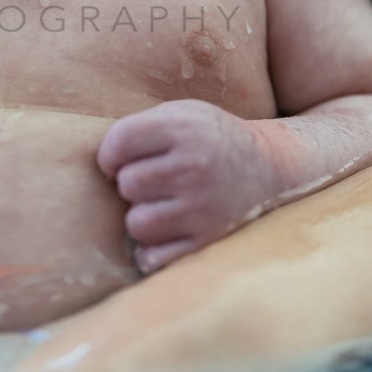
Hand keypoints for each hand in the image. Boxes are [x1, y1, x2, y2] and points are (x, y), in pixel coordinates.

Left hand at [97, 99, 275, 273]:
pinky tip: (168, 230)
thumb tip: (101, 169)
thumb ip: (138, 130)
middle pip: (127, 184)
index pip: (118, 143)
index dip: (110, 155)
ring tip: (163, 204)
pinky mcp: (210, 241)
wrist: (270, 166)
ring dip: (143, 216)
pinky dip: (153, 248)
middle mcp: (195, 166)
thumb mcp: (180, 114)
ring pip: (136, 223)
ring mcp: (204, 208)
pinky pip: (153, 257)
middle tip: (153, 181)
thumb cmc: (209, 139)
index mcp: (184, 127)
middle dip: (132, 184)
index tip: (119, 160)